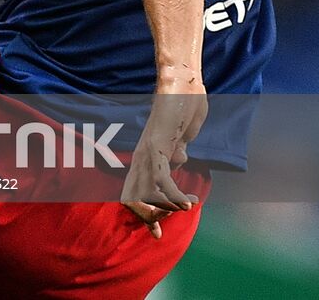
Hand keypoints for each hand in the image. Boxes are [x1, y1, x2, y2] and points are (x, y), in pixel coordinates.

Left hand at [120, 81, 207, 237]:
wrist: (182, 86)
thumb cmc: (182, 110)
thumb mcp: (180, 139)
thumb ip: (176, 152)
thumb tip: (178, 160)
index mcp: (143, 158)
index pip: (133, 193)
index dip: (143, 216)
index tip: (158, 233)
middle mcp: (139, 157)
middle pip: (132, 198)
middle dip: (150, 218)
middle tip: (167, 225)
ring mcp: (147, 152)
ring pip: (145, 192)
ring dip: (165, 208)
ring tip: (186, 207)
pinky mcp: (157, 146)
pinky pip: (161, 179)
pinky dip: (173, 196)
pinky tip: (186, 204)